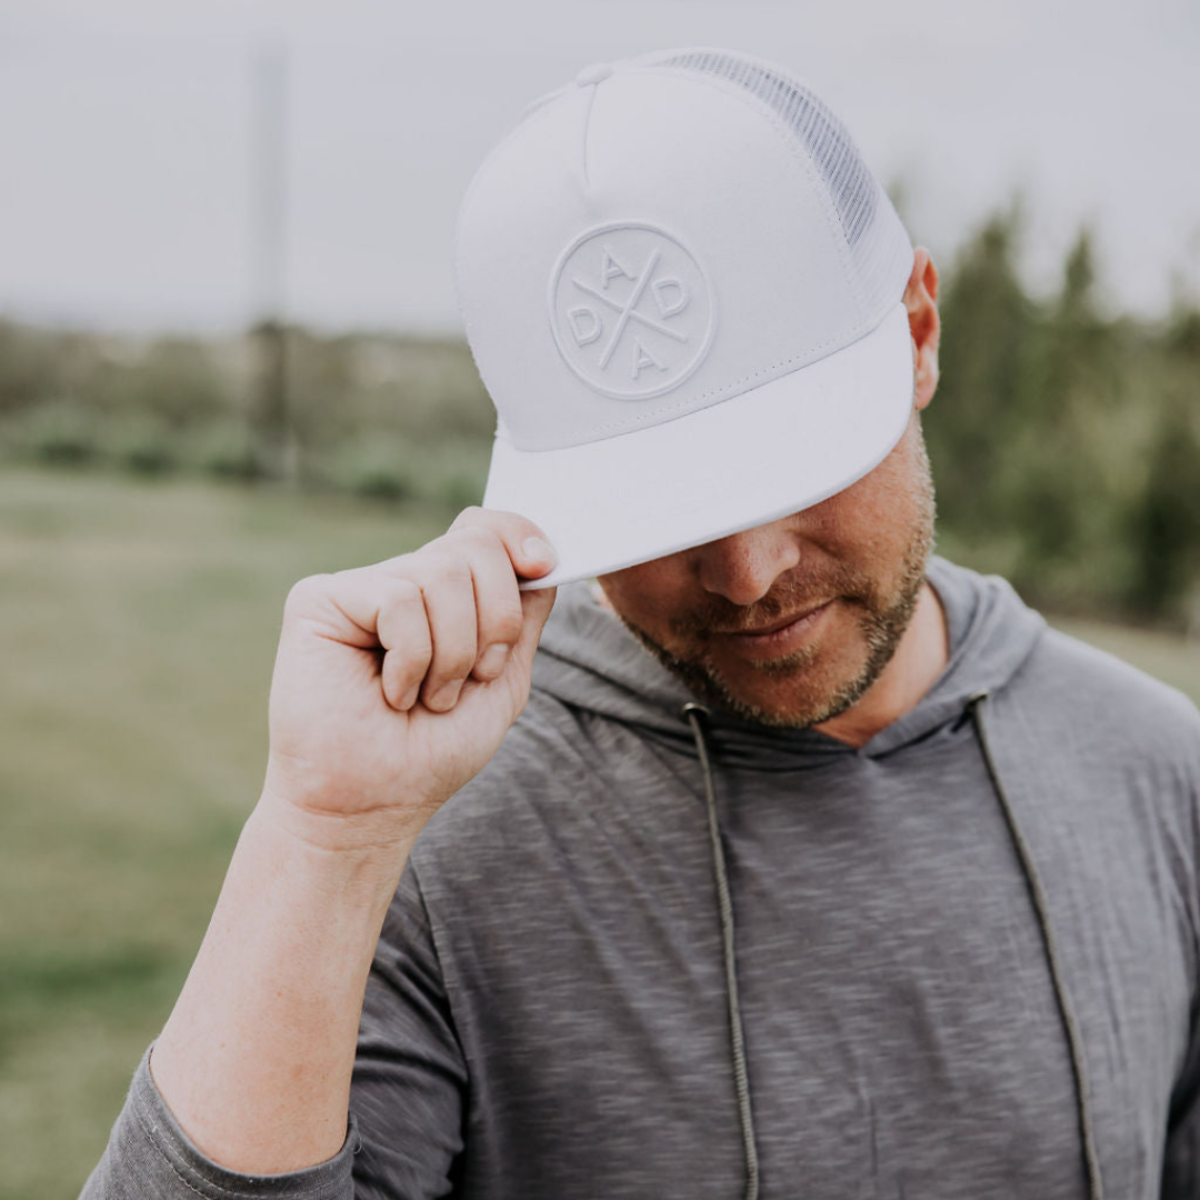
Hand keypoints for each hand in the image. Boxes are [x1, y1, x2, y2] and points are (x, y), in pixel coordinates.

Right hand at [258, 507, 557, 849]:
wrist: (371, 806)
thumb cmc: (430, 753)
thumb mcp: (502, 681)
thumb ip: (523, 618)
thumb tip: (545, 556)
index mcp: (443, 596)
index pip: (484, 529)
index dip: (518, 533)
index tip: (543, 563)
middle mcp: (401, 580)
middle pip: (475, 547)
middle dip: (495, 621)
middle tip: (474, 679)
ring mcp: (360, 587)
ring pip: (442, 574)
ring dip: (453, 654)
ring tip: (426, 697)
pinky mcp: (318, 600)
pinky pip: (398, 600)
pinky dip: (412, 659)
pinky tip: (389, 693)